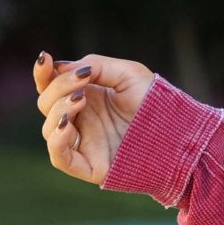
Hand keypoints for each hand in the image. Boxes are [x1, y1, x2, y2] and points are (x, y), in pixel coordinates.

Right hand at [34, 51, 154, 186]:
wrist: (180, 133)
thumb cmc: (157, 103)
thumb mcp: (128, 74)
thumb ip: (96, 65)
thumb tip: (62, 67)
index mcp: (87, 97)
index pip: (52, 86)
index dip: (43, 73)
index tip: (46, 58)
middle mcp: (82, 120)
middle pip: (47, 104)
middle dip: (57, 88)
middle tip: (81, 82)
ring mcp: (84, 143)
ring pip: (50, 129)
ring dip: (58, 110)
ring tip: (79, 100)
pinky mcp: (89, 166)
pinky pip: (59, 157)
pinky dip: (57, 139)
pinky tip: (68, 124)